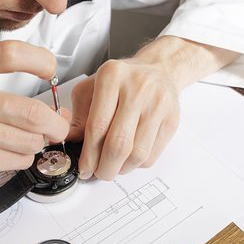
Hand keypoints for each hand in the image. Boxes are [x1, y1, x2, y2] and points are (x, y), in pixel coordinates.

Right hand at [0, 41, 69, 198]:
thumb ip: (5, 91)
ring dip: (34, 145)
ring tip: (17, 143)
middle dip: (54, 124)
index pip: (12, 53)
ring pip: (30, 139)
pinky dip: (21, 160)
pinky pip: (19, 159)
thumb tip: (57, 107)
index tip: (50, 72)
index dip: (41, 61)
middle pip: (32, 110)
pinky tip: (3, 156)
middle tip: (57, 128)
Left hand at [68, 58, 179, 180]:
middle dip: (105, 168)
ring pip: (138, 154)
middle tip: (99, 173)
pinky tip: (129, 157)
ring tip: (113, 167)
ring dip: (122, 169)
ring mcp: (158, 104)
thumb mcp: (91, 89)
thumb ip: (78, 116)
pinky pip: (152, 155)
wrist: (158, 70)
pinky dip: (137, 164)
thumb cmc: (122, 81)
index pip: (97, 125)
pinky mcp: (172, 119)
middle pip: (119, 143)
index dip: (89, 154)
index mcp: (112, 76)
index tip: (84, 167)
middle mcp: (137, 88)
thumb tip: (71, 143)